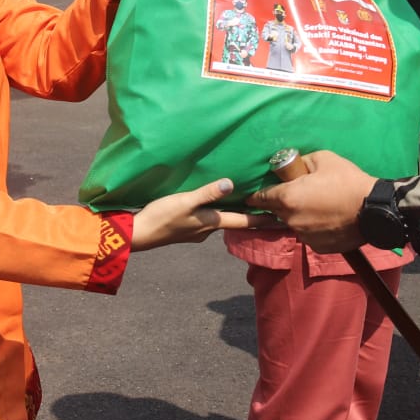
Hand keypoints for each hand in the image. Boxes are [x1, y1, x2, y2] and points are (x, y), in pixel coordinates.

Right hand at [131, 178, 269, 250]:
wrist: (138, 234)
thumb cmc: (162, 216)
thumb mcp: (186, 201)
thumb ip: (208, 193)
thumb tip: (232, 184)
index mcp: (211, 222)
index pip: (244, 221)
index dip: (262, 218)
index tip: (281, 218)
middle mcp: (207, 229)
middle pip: (234, 220)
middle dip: (250, 215)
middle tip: (268, 206)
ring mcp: (196, 230)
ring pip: (220, 219)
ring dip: (233, 211)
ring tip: (244, 200)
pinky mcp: (185, 228)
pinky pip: (207, 218)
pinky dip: (216, 211)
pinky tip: (212, 203)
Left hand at [247, 151, 374, 252]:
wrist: (374, 209)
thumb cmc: (348, 180)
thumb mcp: (323, 159)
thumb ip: (301, 162)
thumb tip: (292, 166)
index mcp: (288, 197)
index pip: (261, 198)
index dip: (256, 196)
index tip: (251, 196)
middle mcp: (291, 219)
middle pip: (277, 211)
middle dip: (282, 203)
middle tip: (296, 194)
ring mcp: (304, 236)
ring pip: (293, 224)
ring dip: (298, 216)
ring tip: (317, 206)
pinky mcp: (317, 247)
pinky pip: (308, 235)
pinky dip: (312, 227)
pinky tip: (327, 219)